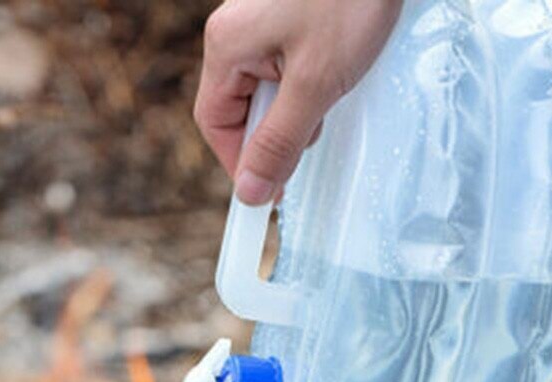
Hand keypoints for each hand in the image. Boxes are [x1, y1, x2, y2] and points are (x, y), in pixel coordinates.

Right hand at [195, 0, 401, 204]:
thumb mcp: (315, 84)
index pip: (215, 124)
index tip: (270, 191)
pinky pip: (285, 70)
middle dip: (273, 134)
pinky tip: (336, 74)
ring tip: (330, 92)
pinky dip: (308, 86)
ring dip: (295, 111)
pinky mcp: (288, 21)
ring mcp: (261, 25)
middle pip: (238, 110)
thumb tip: (251, 190)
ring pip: (266, 93)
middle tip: (311, 135)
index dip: (240, 163)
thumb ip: (280, 142)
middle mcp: (236, 33)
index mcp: (228, 45)